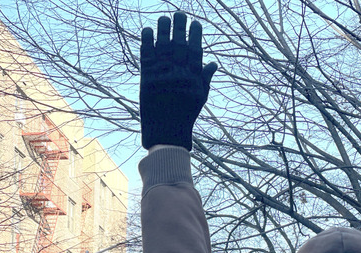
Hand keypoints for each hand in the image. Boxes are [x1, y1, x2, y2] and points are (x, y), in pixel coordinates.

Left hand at [140, 12, 217, 149]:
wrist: (166, 130)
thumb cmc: (186, 114)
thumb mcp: (200, 97)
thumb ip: (205, 78)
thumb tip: (213, 63)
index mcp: (193, 75)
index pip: (195, 48)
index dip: (195, 34)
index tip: (195, 23)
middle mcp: (178, 71)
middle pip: (179, 42)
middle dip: (180, 26)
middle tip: (179, 13)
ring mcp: (162, 73)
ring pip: (163, 44)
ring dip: (163, 29)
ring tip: (164, 18)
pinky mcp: (147, 76)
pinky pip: (146, 54)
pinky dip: (147, 41)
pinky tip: (148, 29)